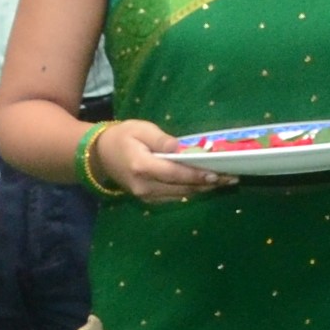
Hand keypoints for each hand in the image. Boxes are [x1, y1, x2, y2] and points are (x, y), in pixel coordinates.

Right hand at [85, 119, 232, 204]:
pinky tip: (207, 184)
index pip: (175, 173)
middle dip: (208, 183)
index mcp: (142, 167)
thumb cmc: (121, 137)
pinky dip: (192, 190)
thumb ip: (162, 139)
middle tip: (231, 177)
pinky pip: (175, 197)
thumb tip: (182, 148)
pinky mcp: (149, 200)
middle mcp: (145, 186)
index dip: (198, 174)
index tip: (218, 173)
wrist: (98, 155)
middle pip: (182, 187)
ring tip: (225, 181)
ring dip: (203, 189)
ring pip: (181, 195)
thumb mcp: (140, 129)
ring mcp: (146, 196)